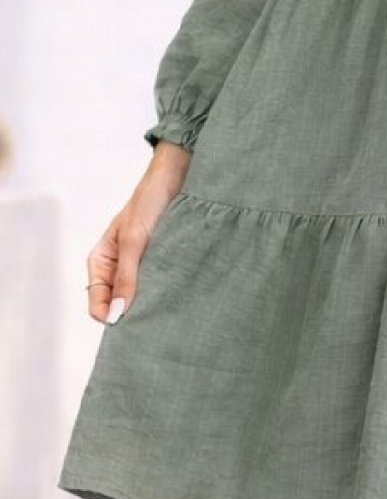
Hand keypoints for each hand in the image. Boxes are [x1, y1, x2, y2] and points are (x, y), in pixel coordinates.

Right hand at [84, 141, 190, 323]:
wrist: (177, 175)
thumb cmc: (149, 200)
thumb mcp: (134, 239)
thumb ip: (126, 276)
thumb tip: (117, 314)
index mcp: (101, 260)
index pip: (97, 302)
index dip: (109, 315)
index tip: (128, 323)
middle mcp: (118, 266)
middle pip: (118, 302)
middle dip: (131, 313)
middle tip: (151, 320)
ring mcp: (140, 264)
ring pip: (140, 295)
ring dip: (150, 301)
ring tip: (165, 306)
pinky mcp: (160, 260)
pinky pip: (158, 284)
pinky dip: (164, 290)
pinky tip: (175, 293)